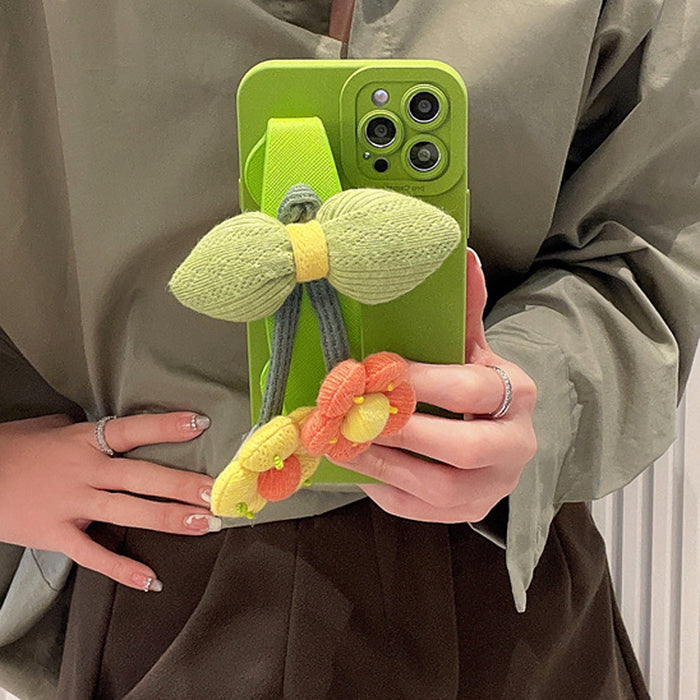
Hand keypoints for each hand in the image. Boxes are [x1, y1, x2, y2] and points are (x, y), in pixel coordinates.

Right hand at [0, 412, 216, 591]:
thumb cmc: (15, 448)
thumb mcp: (54, 428)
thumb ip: (90, 431)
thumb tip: (120, 432)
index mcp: (85, 441)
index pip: (133, 429)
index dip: (167, 427)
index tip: (200, 425)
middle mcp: (85, 471)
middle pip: (141, 476)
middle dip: (182, 485)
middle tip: (215, 492)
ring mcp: (72, 504)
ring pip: (128, 511)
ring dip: (169, 519)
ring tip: (204, 524)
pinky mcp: (57, 535)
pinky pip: (93, 555)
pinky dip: (122, 569)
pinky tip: (151, 580)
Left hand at [335, 249, 537, 522]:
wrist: (501, 439)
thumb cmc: (476, 388)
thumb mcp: (474, 348)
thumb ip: (465, 309)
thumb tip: (463, 253)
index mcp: (520, 396)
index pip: (473, 390)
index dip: (424, 381)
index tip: (379, 369)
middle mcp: (516, 446)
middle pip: (462, 448)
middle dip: (404, 431)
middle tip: (356, 413)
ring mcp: (493, 487)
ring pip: (439, 487)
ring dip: (384, 462)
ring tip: (343, 441)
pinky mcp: (468, 513)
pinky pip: (421, 510)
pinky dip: (384, 488)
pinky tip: (356, 464)